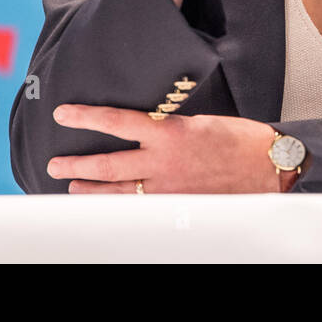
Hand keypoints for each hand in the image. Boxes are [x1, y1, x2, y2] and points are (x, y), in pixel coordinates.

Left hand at [47, 104, 284, 192]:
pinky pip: (141, 208)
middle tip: (53, 165)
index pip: (116, 121)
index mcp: (168, 132)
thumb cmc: (238, 139)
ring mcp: (168, 189)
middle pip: (108, 165)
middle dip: (76, 166)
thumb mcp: (199, 121)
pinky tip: (108, 207)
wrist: (267, 166)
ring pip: (118, 193)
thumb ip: (168, 128)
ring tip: (71, 188)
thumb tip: (145, 129)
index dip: (86, 117)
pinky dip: (121, 206)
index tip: (62, 114)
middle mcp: (163, 162)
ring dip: (90, 191)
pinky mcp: (177, 206)